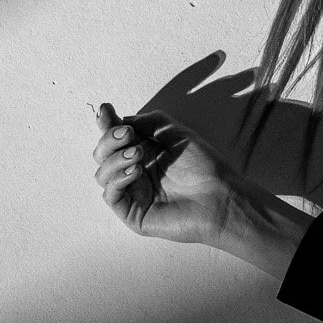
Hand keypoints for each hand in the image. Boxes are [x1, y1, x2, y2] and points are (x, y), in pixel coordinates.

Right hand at [91, 103, 238, 245]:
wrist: (220, 197)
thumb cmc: (204, 167)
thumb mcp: (177, 134)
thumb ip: (151, 122)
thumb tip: (124, 118)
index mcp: (144, 151)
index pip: (116, 137)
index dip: (107, 123)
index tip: (106, 110)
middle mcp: (134, 171)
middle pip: (102, 154)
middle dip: (109, 139)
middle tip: (128, 134)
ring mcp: (132, 192)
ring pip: (102, 174)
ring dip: (115, 159)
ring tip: (139, 155)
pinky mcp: (132, 212)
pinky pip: (110, 195)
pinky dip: (118, 179)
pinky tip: (135, 171)